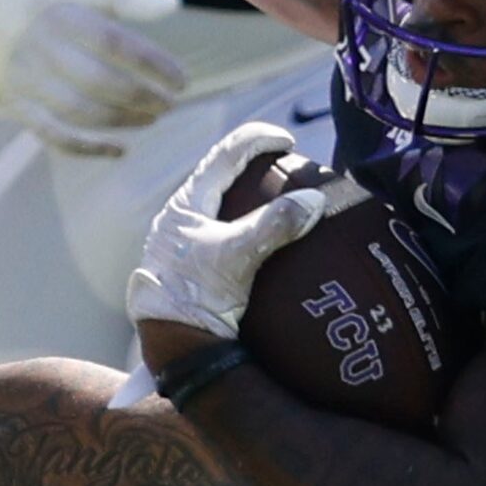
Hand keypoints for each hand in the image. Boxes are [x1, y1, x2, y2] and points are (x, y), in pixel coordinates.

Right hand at [0, 0, 186, 156]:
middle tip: (170, 103)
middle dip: (142, 99)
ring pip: (79, 113)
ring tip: (151, 118)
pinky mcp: (15, 103)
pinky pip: (53, 135)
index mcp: (61, 12)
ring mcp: (26, 80)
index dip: (153, 64)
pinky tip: (119, 150)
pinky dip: (88, 149)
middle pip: (99, 83)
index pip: (114, 43)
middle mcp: (42, 48)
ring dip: (122, 122)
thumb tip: (174, 5)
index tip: (180, 79)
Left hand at [125, 123, 324, 339]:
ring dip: (253, 198)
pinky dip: (253, 229)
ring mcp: (188, 244)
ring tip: (286, 200)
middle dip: (256, 166)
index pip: (225, 153)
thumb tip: (314, 199)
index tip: (288, 142)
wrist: (171, 346)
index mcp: (186, 204)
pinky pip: (229, 235)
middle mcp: (182, 219)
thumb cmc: (194, 299)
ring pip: (224, 205)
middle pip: (223, 175)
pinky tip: (277, 243)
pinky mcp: (196, 268)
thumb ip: (274, 225)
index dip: (258, 138)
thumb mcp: (235, 257)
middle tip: (289, 167)